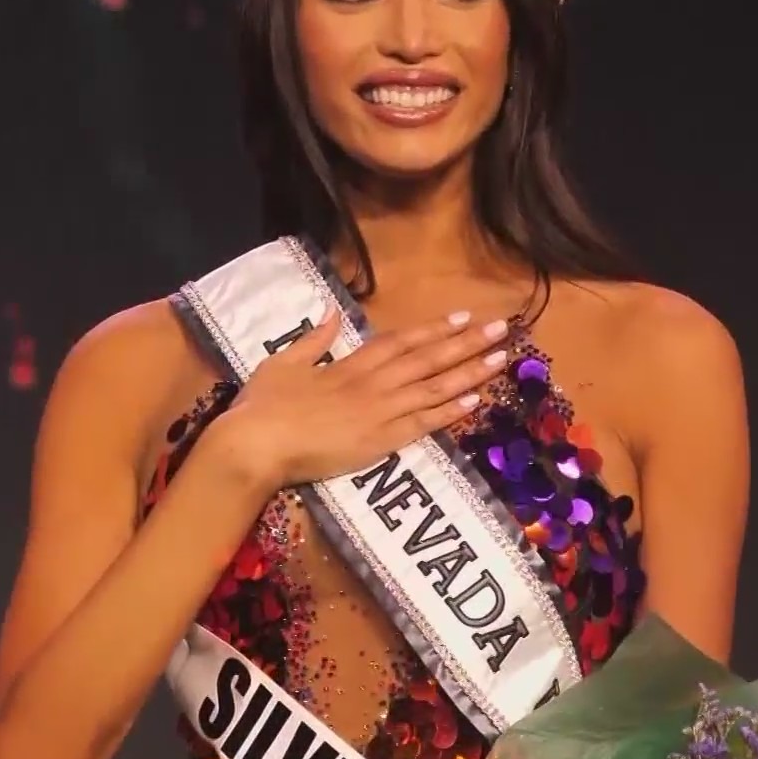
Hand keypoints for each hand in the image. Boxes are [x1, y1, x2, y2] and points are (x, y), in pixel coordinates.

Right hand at [202, 307, 510, 493]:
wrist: (256, 444)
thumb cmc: (263, 406)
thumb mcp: (283, 363)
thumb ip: (312, 339)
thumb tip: (331, 314)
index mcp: (348, 364)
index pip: (400, 342)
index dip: (432, 330)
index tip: (461, 318)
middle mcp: (372, 383)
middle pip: (427, 358)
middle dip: (466, 343)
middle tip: (501, 328)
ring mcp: (379, 412)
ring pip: (433, 387)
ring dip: (469, 371)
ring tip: (500, 359)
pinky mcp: (380, 442)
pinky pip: (423, 423)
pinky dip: (449, 411)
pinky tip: (475, 400)